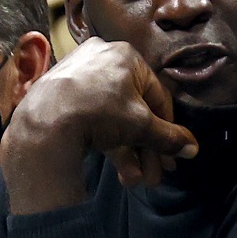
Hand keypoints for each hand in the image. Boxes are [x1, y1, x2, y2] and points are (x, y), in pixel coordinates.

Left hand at [1, 37, 197, 212]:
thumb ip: (169, 138)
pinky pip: (93, 117)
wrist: (43, 121)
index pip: (158, 96)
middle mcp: (103, 59)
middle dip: (146, 149)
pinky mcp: (61, 94)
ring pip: (114, 118)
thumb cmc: (99, 113)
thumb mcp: (141, 126)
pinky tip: (118, 171)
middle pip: (135, 111)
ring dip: (128, 153)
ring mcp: (79, 75)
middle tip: (154, 175)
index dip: (168, 130)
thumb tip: (193, 149)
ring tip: (134, 181)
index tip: (172, 155)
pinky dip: (107, 143)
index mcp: (126, 56)